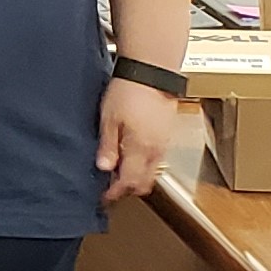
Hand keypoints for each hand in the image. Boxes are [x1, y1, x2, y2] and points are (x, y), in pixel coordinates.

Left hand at [99, 78, 179, 203]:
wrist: (153, 72)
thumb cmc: (128, 92)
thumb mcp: (109, 119)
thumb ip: (108, 146)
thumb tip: (103, 168)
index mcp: (141, 149)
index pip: (129, 182)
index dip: (115, 193)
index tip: (103, 197)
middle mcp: (156, 151)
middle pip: (144, 182)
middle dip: (127, 189)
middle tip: (109, 187)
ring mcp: (164, 143)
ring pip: (151, 172)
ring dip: (136, 177)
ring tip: (117, 171)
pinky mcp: (167, 135)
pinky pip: (156, 159)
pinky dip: (143, 164)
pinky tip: (130, 156)